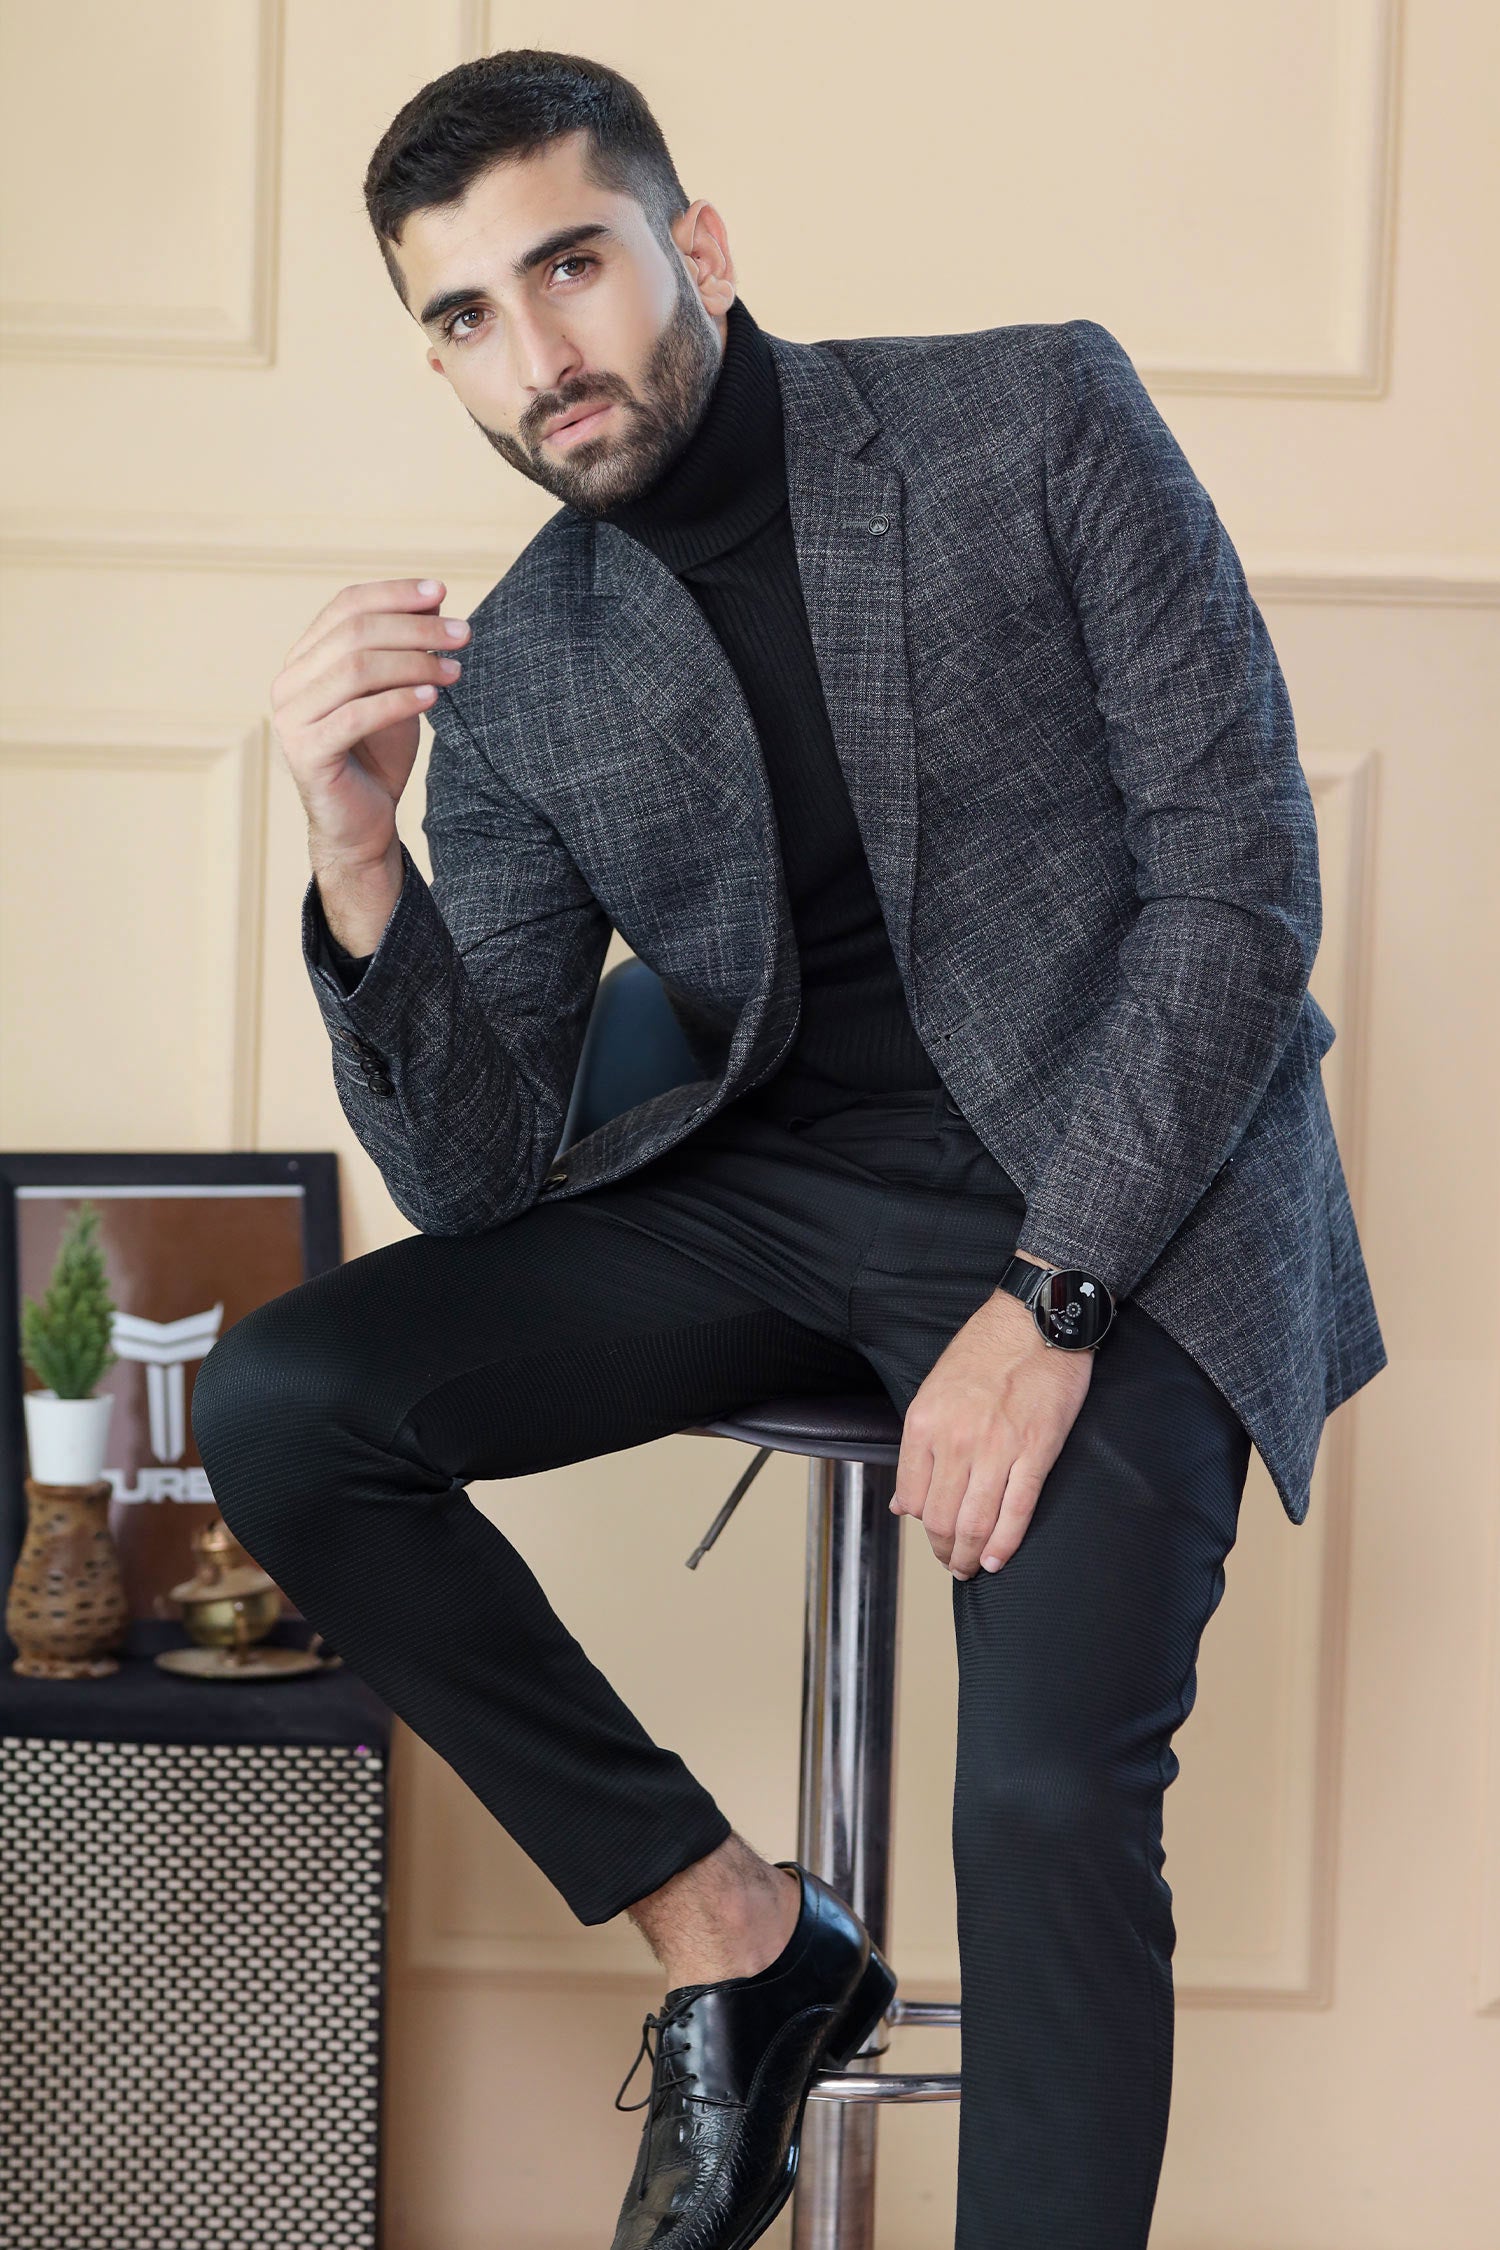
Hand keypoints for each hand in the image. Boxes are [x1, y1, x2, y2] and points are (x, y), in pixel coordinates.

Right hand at [271, 576, 469, 872]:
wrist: (363, 823)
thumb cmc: (378, 754)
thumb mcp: (397, 691)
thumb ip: (405, 649)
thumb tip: (436, 598)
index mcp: (305, 658)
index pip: (346, 605)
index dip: (394, 593)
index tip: (442, 592)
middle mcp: (289, 682)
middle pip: (354, 633)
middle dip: (415, 628)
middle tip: (463, 634)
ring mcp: (292, 718)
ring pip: (355, 670)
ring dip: (414, 663)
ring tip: (455, 670)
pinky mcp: (306, 753)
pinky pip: (355, 716)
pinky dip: (398, 702)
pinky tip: (432, 698)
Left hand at [891, 1283, 1094, 1577]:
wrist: (1036, 1321)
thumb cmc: (986, 1350)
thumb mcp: (932, 1390)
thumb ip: (917, 1448)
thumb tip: (902, 1502)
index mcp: (925, 1424)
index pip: (912, 1498)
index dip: (920, 1527)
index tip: (931, 1535)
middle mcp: (955, 1440)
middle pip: (941, 1519)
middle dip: (944, 1551)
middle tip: (952, 1561)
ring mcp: (997, 1448)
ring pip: (975, 1523)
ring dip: (970, 1555)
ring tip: (972, 1566)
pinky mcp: (1036, 1451)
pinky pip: (1017, 1510)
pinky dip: (1005, 1544)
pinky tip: (998, 1559)